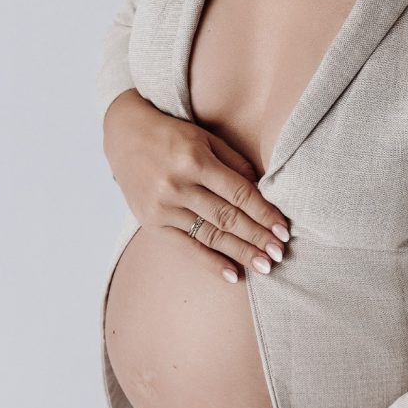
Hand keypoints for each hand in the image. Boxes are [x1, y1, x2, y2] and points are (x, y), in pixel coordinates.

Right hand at [103, 92, 290, 282]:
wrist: (124, 134)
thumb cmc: (171, 134)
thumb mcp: (205, 138)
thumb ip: (235, 163)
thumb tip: (264, 192)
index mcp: (194, 160)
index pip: (239, 193)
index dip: (264, 213)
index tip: (283, 230)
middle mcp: (177, 186)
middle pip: (227, 218)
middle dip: (257, 237)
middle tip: (279, 254)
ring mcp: (162, 207)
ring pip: (210, 235)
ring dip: (241, 253)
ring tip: (264, 266)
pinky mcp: (151, 223)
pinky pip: (187, 247)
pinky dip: (211, 262)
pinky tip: (232, 274)